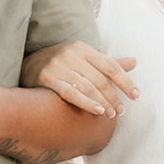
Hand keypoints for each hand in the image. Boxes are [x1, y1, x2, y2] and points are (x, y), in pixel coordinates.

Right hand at [21, 42, 138, 116]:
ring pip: (87, 87)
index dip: (125, 81)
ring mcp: (58, 66)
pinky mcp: (47, 78)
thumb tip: (134, 62)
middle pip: (100, 79)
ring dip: (102, 102)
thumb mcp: (83, 58)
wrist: (27, 66)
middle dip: (113, 96)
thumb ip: (108, 63)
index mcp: (82, 48)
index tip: (136, 95)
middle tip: (121, 111)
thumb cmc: (61, 63)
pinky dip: (86, 103)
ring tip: (111, 115)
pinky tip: (97, 111)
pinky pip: (71, 93)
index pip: (110, 65)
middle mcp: (71, 54)